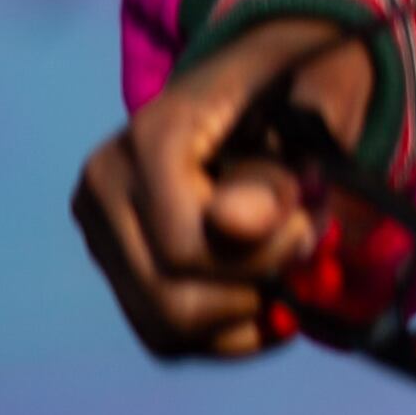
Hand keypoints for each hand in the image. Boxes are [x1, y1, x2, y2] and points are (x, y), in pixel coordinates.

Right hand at [72, 16, 374, 360]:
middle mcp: (107, 183)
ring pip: (164, 325)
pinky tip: (269, 299)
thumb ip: (275, 170)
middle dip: (255, 288)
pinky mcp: (113, 263)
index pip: (187, 247)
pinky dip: (227, 332)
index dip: (264, 255)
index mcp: (153, 135)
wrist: (267, 78)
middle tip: (304, 249)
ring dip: (244, 314)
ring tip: (286, 268)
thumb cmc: (301, 88)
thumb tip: (231, 226)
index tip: (311, 220)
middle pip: (172, 297)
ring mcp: (102, 228)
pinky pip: (164, 335)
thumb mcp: (314, 108)